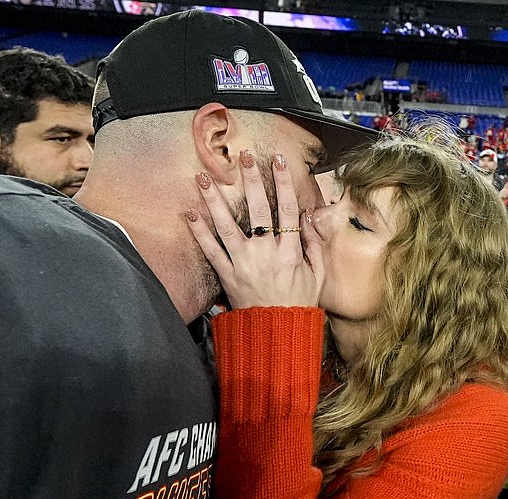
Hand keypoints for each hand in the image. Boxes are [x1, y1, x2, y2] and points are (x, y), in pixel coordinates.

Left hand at [186, 150, 323, 309]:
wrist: (277, 332)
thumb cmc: (299, 303)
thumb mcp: (318, 275)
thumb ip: (314, 245)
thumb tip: (308, 216)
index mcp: (290, 252)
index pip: (287, 209)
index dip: (283, 182)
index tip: (277, 160)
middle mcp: (266, 254)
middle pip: (258, 209)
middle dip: (251, 180)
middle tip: (244, 156)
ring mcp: (244, 264)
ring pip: (228, 226)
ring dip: (215, 200)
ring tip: (204, 177)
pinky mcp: (227, 276)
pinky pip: (211, 251)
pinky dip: (199, 233)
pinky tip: (189, 214)